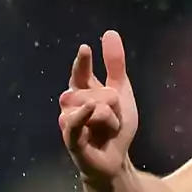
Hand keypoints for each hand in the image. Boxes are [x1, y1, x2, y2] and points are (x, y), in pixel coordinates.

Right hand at [58, 30, 139, 184]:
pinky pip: (74, 122)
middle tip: (113, 120)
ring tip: (107, 130)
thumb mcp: (121, 92)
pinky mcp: (71, 139)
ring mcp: (69, 121)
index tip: (86, 49)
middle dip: (114, 104)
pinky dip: (83, 116)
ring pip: (95, 106)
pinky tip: (88, 110)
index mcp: (83, 91)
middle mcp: (72, 104)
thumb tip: (110, 32)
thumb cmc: (115, 127)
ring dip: (110, 119)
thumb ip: (115, 64)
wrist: (116, 159)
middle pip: (99, 92)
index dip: (83, 62)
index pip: (81, 73)